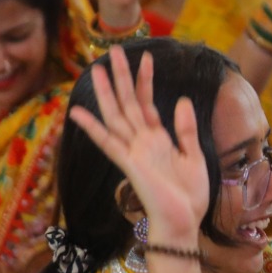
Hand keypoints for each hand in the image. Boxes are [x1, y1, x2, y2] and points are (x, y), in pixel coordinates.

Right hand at [67, 47, 208, 244]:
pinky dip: (93, 127)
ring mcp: (133, 151)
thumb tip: (181, 100)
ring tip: (95, 69)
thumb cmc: (189, 195)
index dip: (145, 81)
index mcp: (158, 139)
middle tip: (113, 51)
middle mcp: (142, 142)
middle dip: (122, 77)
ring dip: (107, 93)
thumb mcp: (194, 156)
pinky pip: (108, 142)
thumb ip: (185, 129)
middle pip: (128, 103)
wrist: (184, 221)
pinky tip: (77, 112)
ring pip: (116, 116)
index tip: (145, 57)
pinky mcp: (129, 164)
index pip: (147, 103)